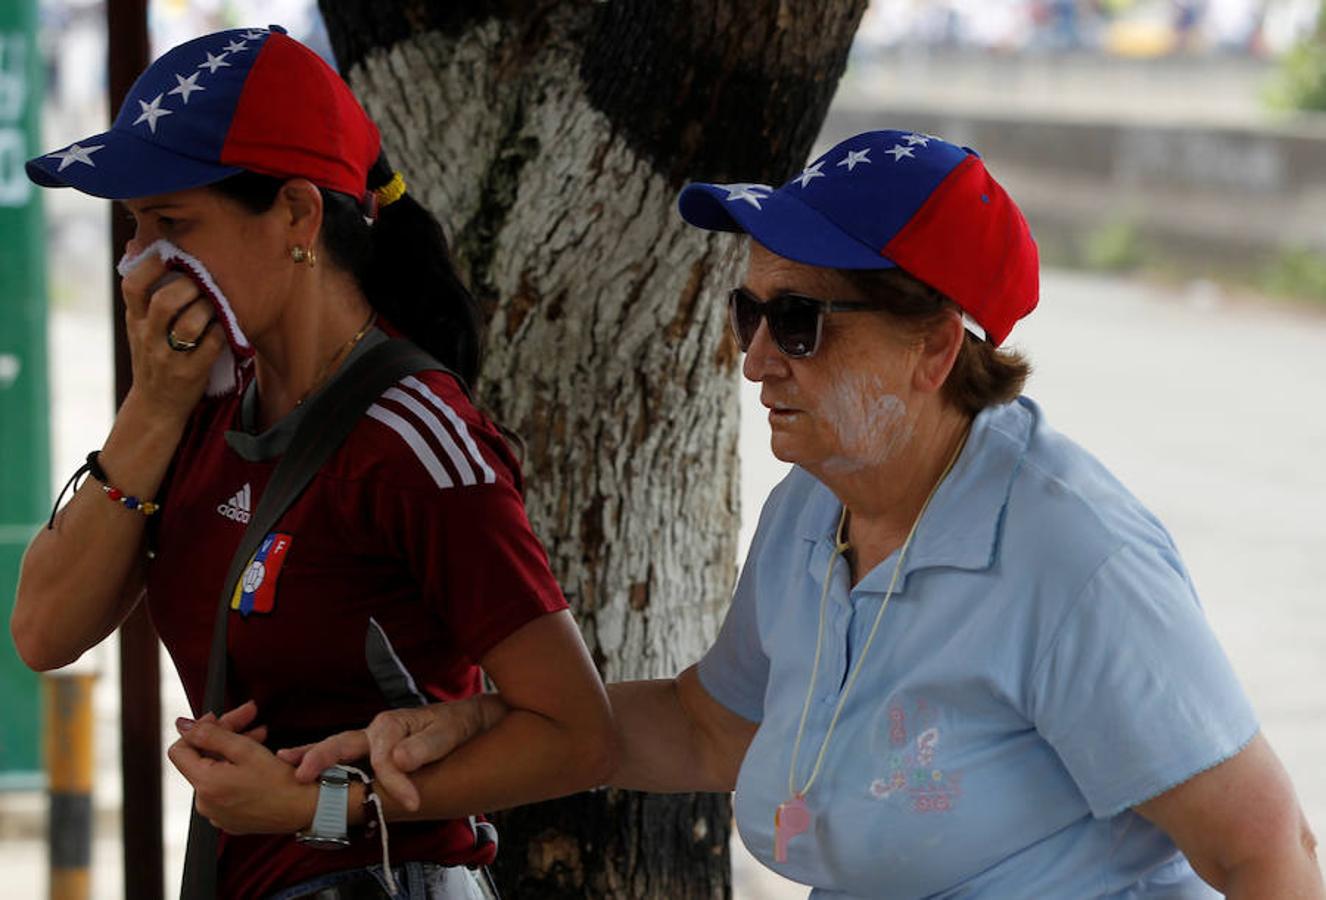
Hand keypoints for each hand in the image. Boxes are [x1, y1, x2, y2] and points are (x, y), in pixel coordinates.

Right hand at [120, 252, 223, 422]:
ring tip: (219, 304)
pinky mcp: (190, 374)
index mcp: (135, 321)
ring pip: (188, 325)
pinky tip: (230, 326)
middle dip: (189, 286)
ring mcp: (168, 357)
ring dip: (209, 309)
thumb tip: (136, 244)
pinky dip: (223, 332)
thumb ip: (143, 293)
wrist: (156, 405)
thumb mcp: (140, 327)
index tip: (170, 254)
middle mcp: (147, 337)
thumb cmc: (155, 356)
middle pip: (164, 302)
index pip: (132, 286)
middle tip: (206, 281)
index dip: (151, 266)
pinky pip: (211, 347)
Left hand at [168, 716, 313, 834]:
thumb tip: (184, 725)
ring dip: (233, 750)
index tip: (218, 718)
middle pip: (201, 758)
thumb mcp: (245, 749)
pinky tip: (257, 758)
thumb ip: (210, 734)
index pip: (179, 750)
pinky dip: (237, 770)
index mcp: (205, 785)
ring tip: (260, 735)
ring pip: (215, 771)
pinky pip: (224, 788)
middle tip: (248, 716)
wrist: (304, 810)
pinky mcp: (229, 818)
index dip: (196, 729)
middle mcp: (204, 803)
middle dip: (223, 734)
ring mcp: (216, 813)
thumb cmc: (280, 782)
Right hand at [277, 695, 508, 811]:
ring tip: (284, 763)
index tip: (413, 803)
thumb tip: (397, 758)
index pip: (383, 760)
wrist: (466, 722)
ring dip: (311, 758)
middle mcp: (375, 731)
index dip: (395, 783)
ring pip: (337, 750)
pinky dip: (323, 762)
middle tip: (300, 774)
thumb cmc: (457, 726)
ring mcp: (371, 741)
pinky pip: (345, 759)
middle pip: (342, 744)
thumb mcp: (448, 733)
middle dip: (321, 758)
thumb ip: (424, 746)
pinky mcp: (372, 752)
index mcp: (391, 725)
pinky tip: (300, 766)